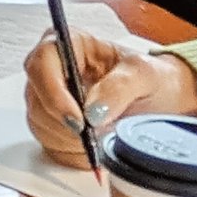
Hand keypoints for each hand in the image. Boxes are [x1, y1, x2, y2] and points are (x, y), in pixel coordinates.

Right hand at [21, 31, 196, 162]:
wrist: (159, 102)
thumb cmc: (150, 80)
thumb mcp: (145, 75)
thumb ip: (120, 87)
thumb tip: (93, 110)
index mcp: (70, 45)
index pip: (41, 64)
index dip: (54, 93)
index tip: (79, 119)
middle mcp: (52, 69)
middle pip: (37, 99)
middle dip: (67, 123)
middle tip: (98, 134)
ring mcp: (47, 98)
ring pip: (40, 124)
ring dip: (71, 140)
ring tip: (103, 137)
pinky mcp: (50, 124)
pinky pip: (48, 143)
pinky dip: (72, 151)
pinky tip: (95, 146)